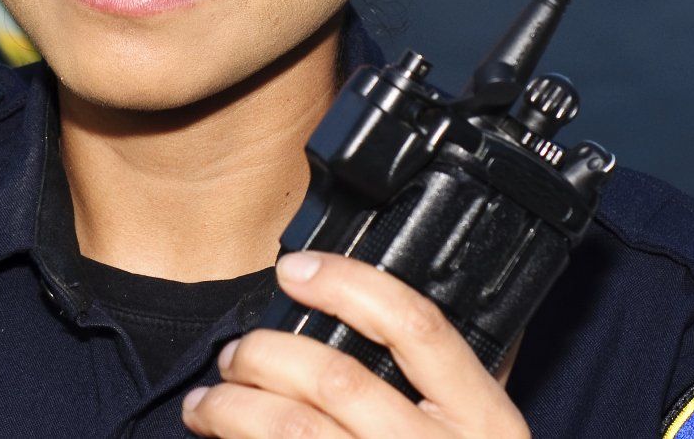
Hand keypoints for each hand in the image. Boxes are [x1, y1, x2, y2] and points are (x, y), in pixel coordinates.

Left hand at [181, 252, 529, 438]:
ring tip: (207, 402)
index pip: (417, 326)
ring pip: (291, 428)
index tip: (295, 270)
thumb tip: (352, 301)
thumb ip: (438, 380)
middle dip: (263, 354)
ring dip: (230, 406)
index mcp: (485, 422)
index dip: (347, 285)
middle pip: (334, 379)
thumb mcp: (475, 432)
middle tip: (236, 355)